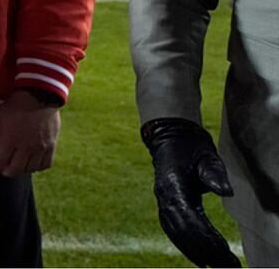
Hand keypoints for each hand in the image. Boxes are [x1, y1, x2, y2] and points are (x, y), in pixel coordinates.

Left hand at [0, 90, 60, 176]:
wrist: (38, 97)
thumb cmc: (15, 105)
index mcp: (9, 140)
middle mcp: (25, 147)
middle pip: (15, 170)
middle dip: (7, 172)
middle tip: (4, 170)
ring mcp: (39, 148)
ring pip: (30, 169)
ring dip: (22, 169)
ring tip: (18, 166)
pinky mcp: (51, 146)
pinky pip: (45, 164)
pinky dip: (38, 166)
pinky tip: (33, 163)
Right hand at [141, 117, 239, 267]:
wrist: (170, 136)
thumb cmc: (191, 146)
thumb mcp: (207, 157)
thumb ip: (215, 174)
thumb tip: (226, 192)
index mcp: (173, 186)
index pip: (190, 219)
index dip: (207, 238)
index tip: (226, 252)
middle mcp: (164, 197)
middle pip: (183, 231)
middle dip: (205, 251)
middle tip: (227, 266)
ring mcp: (162, 201)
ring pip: (175, 233)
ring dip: (194, 251)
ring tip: (214, 266)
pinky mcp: (166, 204)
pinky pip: (171, 229)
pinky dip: (184, 245)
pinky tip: (198, 257)